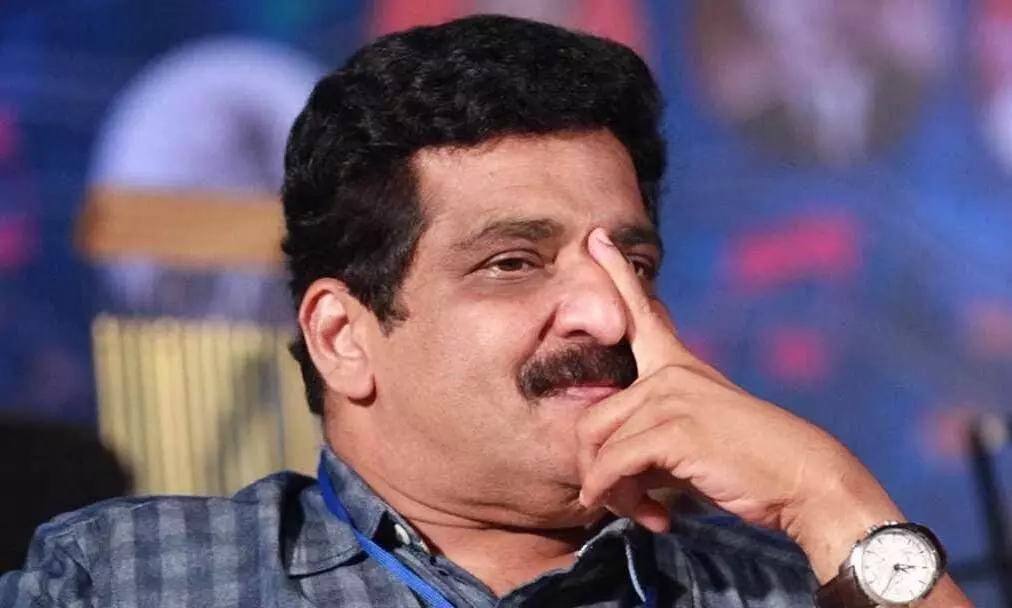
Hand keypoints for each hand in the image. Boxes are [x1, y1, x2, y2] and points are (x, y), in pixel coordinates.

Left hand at [576, 228, 901, 580]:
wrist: (805, 480)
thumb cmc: (749, 465)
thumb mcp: (695, 439)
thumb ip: (653, 437)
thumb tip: (605, 470)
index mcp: (679, 365)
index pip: (641, 310)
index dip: (614, 273)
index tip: (594, 236)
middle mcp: (671, 372)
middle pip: (591, 420)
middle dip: (599, 472)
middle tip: (627, 504)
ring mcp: (671, 396)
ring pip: (598, 446)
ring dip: (611, 492)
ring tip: (643, 513)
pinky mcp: (674, 428)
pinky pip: (613, 466)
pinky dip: (618, 498)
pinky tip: (653, 519)